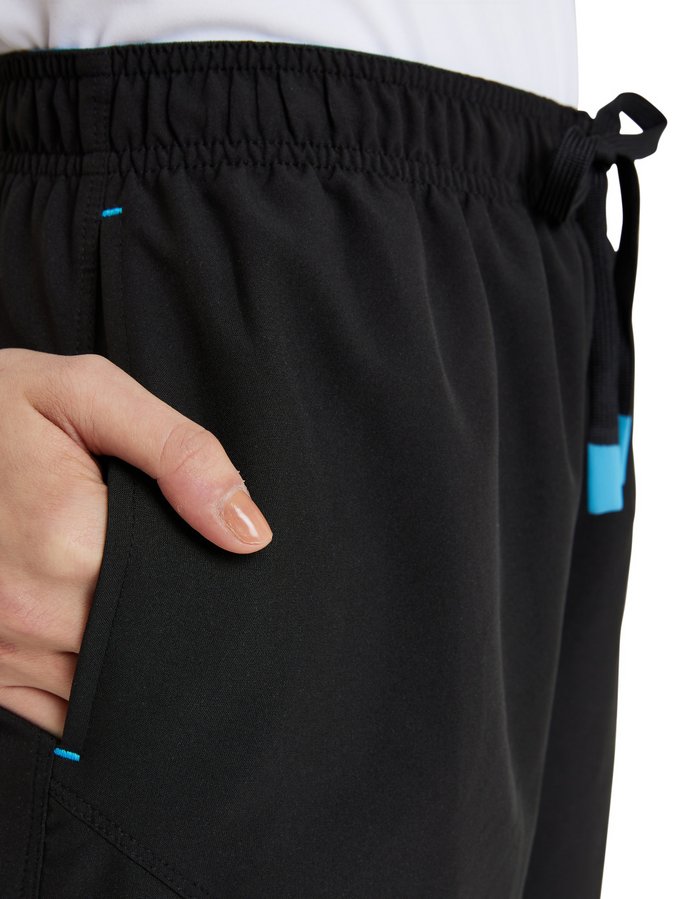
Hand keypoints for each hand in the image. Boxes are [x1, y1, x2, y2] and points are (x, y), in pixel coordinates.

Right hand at [0, 348, 272, 737]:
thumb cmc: (3, 406)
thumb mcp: (89, 394)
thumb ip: (179, 453)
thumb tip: (248, 533)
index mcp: (71, 546)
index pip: (179, 608)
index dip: (208, 600)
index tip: (211, 579)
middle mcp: (31, 613)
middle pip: (143, 656)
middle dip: (172, 632)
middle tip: (172, 586)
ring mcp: (2, 646)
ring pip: (101, 694)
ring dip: (130, 666)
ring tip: (137, 609)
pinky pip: (54, 709)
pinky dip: (85, 692)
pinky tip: (98, 645)